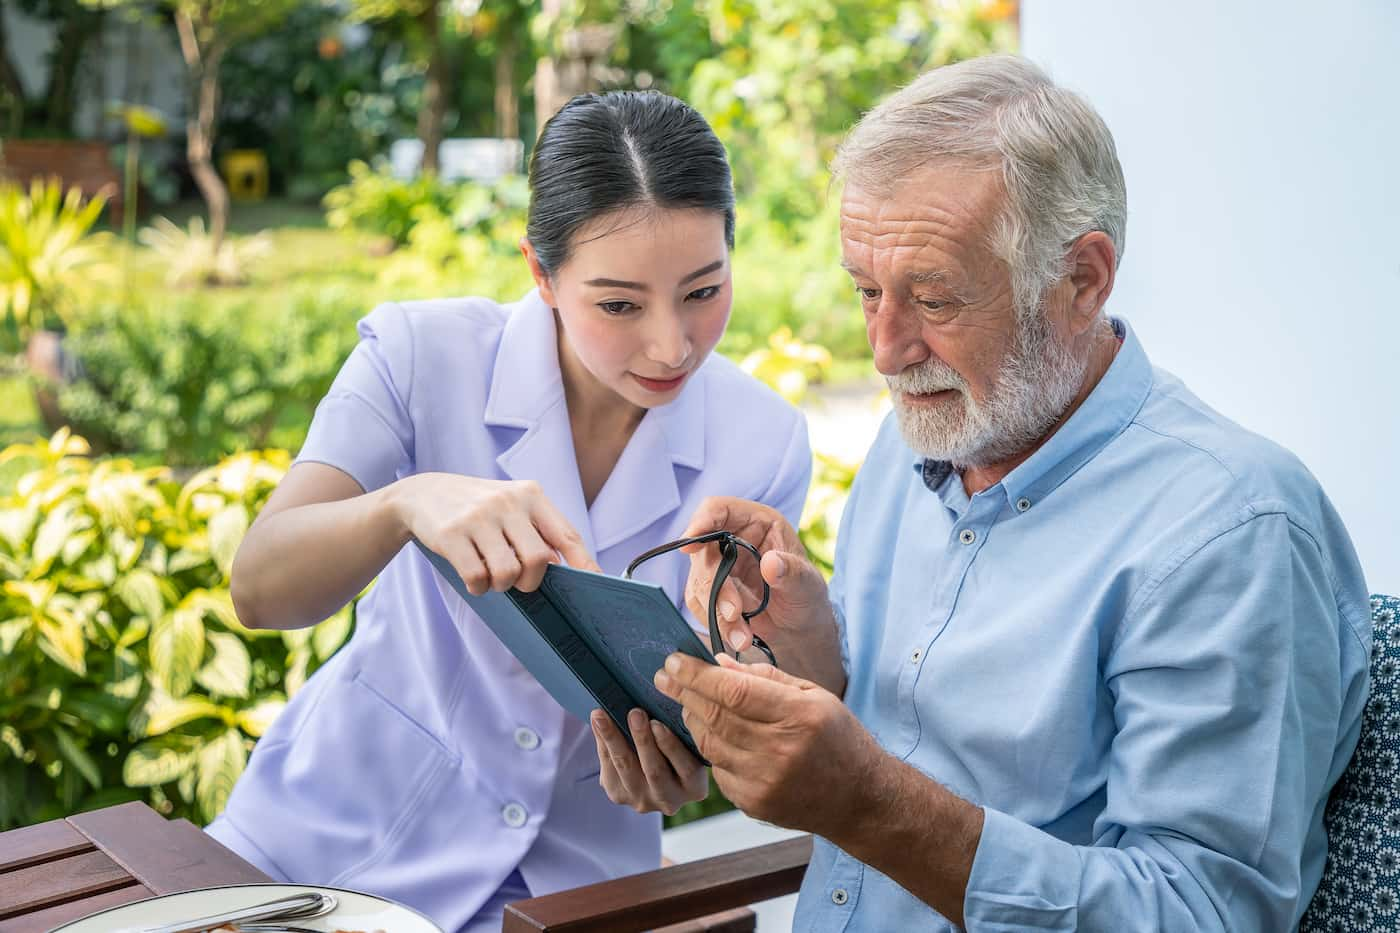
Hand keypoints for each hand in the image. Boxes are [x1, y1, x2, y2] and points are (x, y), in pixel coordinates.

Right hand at [391, 473, 597, 592]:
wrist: (423, 493)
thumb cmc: (479, 508)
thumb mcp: (512, 505)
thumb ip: (539, 530)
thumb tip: (566, 568)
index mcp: (530, 495)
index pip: (566, 535)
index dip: (584, 564)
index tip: (596, 584)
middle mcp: (507, 502)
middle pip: (537, 561)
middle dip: (530, 582)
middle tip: (518, 581)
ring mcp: (478, 517)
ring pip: (507, 573)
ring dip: (501, 585)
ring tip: (492, 575)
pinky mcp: (451, 534)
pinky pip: (477, 577)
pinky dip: (478, 587)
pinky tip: (474, 578)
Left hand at [590, 709, 707, 815]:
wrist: (654, 766)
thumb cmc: (676, 743)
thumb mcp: (686, 742)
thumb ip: (679, 729)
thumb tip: (657, 699)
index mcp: (694, 787)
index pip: (686, 768)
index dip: (670, 746)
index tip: (658, 723)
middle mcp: (670, 800)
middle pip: (654, 771)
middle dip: (642, 740)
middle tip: (634, 713)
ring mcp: (643, 801)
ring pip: (626, 769)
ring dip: (613, 739)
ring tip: (603, 715)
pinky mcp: (619, 796)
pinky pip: (609, 768)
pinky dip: (602, 742)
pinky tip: (597, 723)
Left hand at [654, 653, 883, 836]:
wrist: (860, 800)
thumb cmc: (839, 739)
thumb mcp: (814, 695)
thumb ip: (766, 676)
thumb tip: (718, 662)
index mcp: (799, 716)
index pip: (734, 691)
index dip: (697, 675)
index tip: (674, 661)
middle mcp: (780, 751)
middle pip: (715, 716)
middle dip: (684, 693)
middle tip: (664, 676)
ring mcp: (765, 782)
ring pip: (709, 744)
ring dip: (692, 719)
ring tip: (687, 702)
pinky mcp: (754, 804)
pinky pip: (718, 770)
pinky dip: (711, 749)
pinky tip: (714, 735)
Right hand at [681, 497, 842, 691]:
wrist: (799, 628)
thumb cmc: (806, 596)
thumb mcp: (807, 584)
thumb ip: (792, 572)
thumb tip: (771, 562)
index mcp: (757, 522)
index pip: (719, 509)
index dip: (701, 521)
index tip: (690, 544)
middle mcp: (733, 539)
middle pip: (703, 552)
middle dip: (714, 586)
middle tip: (734, 612)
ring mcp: (719, 564)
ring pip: (698, 581)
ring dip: (716, 611)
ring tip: (743, 635)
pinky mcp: (711, 590)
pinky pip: (700, 603)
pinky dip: (715, 622)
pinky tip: (737, 636)